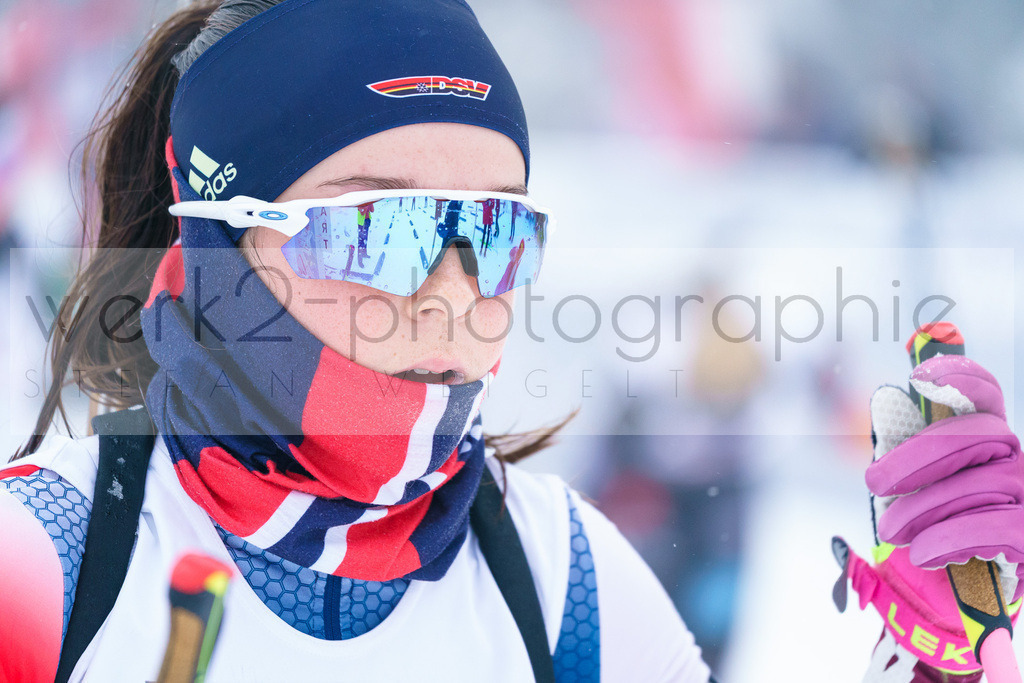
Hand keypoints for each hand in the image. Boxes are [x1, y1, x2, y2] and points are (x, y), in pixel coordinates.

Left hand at [866, 354, 1023, 601]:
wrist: (953, 601)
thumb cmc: (930, 533)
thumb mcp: (912, 490)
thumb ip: (905, 450)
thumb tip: (890, 400)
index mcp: (988, 443)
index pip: (987, 398)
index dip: (961, 379)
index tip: (920, 378)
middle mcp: (1017, 462)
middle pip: (975, 436)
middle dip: (917, 456)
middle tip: (874, 483)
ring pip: (976, 485)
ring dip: (923, 509)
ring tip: (891, 532)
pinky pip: (995, 528)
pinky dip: (951, 539)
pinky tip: (925, 552)